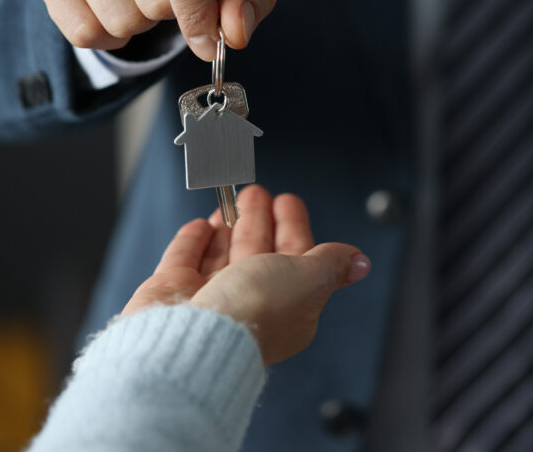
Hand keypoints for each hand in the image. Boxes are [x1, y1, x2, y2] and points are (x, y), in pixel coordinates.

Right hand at [121, 186, 370, 364]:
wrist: (191, 340)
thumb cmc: (254, 312)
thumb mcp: (307, 280)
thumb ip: (330, 264)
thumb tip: (360, 262)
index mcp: (286, 307)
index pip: (295, 259)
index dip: (294, 228)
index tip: (288, 201)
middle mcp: (247, 305)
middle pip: (257, 253)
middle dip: (259, 220)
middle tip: (257, 191)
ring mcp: (207, 300)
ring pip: (221, 255)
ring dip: (228, 226)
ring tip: (229, 199)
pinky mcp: (172, 293)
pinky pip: (184, 260)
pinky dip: (193, 241)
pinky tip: (201, 225)